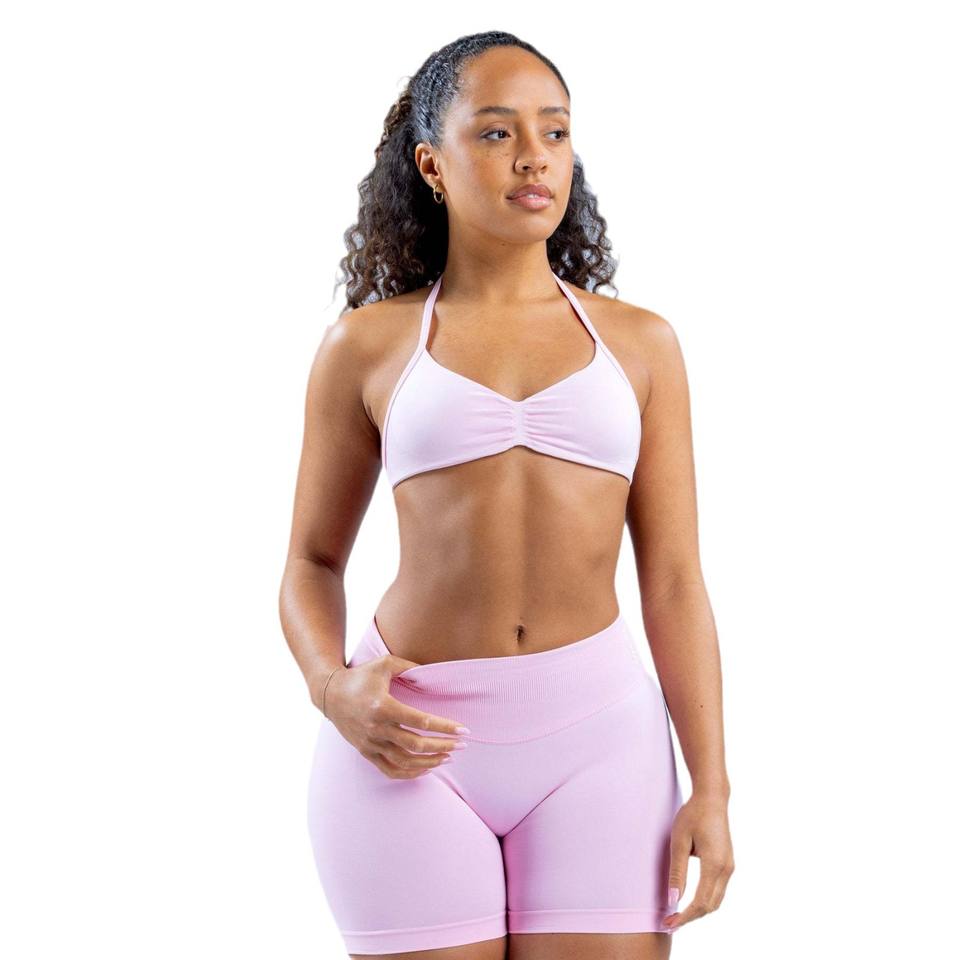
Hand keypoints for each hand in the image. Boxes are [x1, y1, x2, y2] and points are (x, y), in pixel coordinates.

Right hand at [321, 655, 468, 778]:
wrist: (329, 693)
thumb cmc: (360, 676)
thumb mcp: (385, 664)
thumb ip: (410, 667)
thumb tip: (433, 673)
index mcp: (383, 706)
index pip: (421, 722)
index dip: (445, 727)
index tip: (463, 730)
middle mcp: (377, 728)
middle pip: (416, 745)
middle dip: (443, 746)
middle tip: (462, 745)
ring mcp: (370, 743)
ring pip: (405, 762)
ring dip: (430, 761)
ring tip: (448, 756)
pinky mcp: (365, 752)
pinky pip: (390, 770)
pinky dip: (410, 774)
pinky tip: (426, 768)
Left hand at [662, 791, 734, 931]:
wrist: (712, 798)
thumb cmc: (693, 815)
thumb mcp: (679, 841)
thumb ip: (677, 872)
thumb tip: (672, 900)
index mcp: (715, 865)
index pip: (700, 903)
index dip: (684, 916)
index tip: (668, 924)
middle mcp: (726, 870)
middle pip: (710, 906)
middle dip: (690, 918)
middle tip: (668, 924)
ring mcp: (729, 867)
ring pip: (716, 900)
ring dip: (697, 911)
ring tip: (676, 915)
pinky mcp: (727, 863)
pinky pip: (717, 890)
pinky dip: (704, 900)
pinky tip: (688, 900)